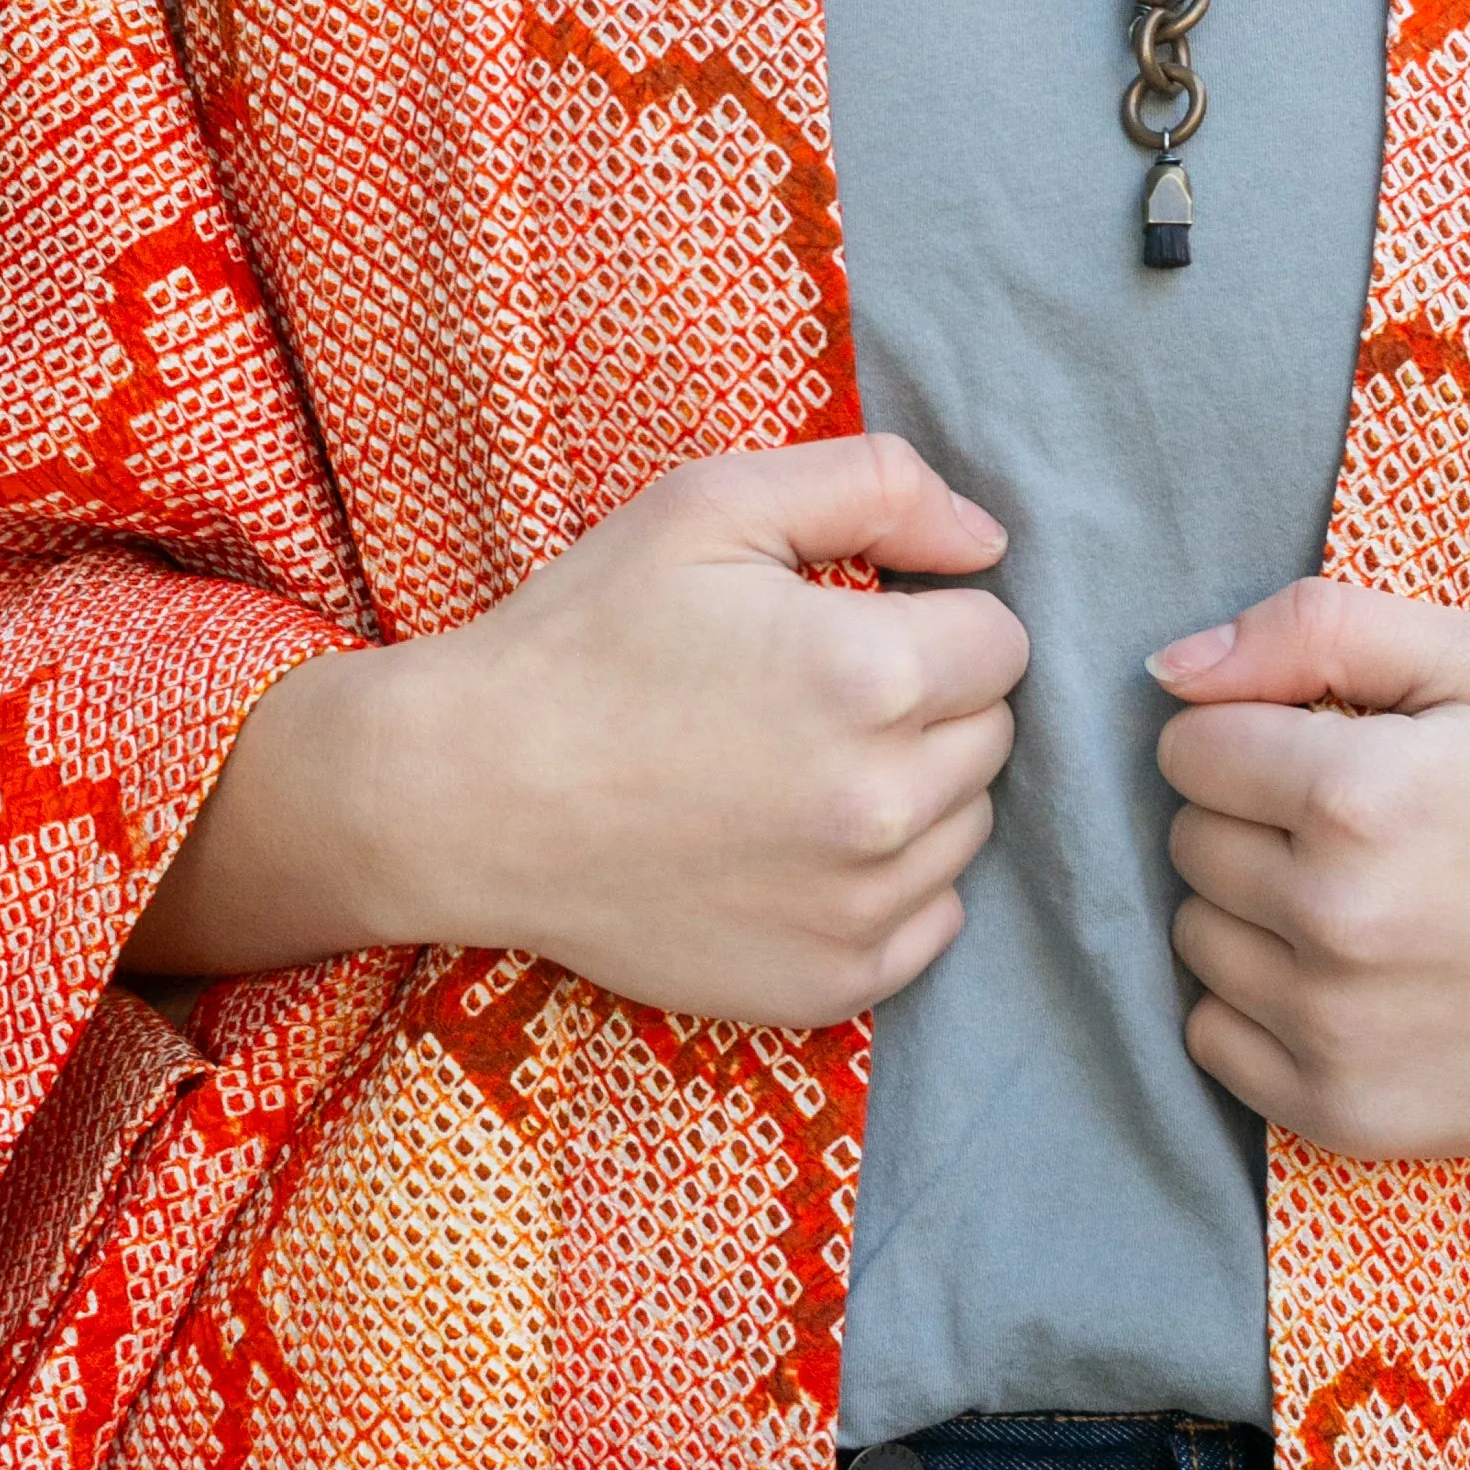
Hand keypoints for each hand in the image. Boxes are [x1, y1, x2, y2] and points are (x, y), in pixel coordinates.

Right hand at [122, 433, 1027, 1028]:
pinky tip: (789, 848)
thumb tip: (987, 541)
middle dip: (925, 704)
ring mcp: (862, 907)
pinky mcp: (832, 982)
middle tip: (804, 696)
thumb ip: (872, 488)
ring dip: (911, 794)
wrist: (467, 796)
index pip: (1001, 640)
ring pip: (965, 828)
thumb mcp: (707, 507)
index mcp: (874, 676)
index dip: (926, 619)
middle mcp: (887, 804)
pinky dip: (881, 885)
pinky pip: (929, 922)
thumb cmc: (582, 638)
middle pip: (992, 736)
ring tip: (789, 771)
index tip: (841, 627)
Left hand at [1150, 578, 1469, 1158]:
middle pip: (1186, 842)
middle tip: (1356, 835)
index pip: (1187, 749)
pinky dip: (1256, 1008)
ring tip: (1363, 906)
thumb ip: (1314, 631)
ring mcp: (1332, 1027)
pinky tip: (1346, 982)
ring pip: (1194, 936)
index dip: (1251, 741)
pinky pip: (1209, 1037)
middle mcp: (1334, 918)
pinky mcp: (1338, 1109)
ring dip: (1253, 914)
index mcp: (1356, 796)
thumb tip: (1167, 669)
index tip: (1323, 757)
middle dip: (1252, 823)